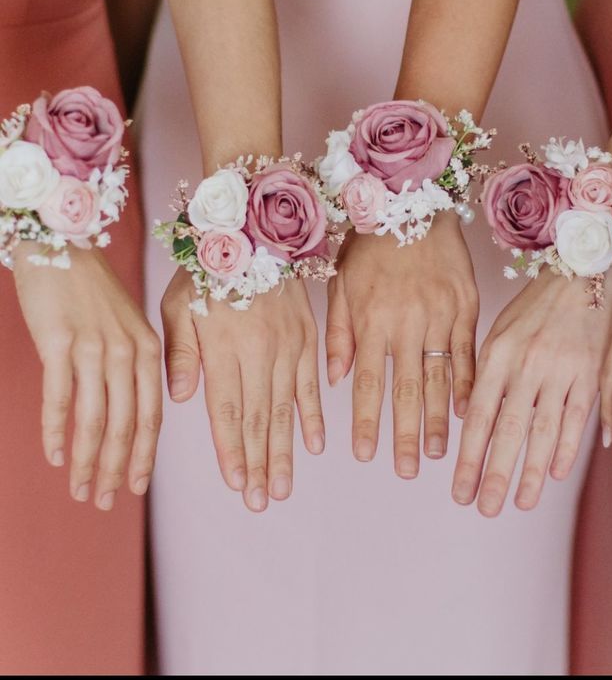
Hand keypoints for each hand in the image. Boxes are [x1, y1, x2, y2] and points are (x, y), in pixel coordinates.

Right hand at [13, 244, 161, 509]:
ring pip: (95, 421)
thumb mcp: (125, 326)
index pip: (152, 416)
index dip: (143, 456)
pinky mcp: (59, 344)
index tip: (135, 488)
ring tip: (80, 490)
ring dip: (88, 461)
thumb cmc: (91, 291)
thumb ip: (131, 367)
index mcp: (147, 350)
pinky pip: (60, 399)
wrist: (61, 246)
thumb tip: (127, 414)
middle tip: (105, 501)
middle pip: (126, 426)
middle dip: (117, 469)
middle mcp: (126, 352)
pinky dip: (57, 432)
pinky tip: (55, 456)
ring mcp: (93, 348)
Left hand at [161, 269, 323, 511]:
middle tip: (261, 500)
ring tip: (282, 486)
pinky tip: (314, 445)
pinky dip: (313, 416)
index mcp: (225, 346)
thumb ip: (181, 351)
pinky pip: (312, 384)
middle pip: (259, 418)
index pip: (228, 410)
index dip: (232, 450)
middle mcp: (261, 351)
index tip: (237, 484)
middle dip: (260, 464)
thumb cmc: (209, 269)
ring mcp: (289, 346)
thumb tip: (183, 397)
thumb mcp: (179, 303)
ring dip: (285, 451)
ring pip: (286, 408)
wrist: (256, 229)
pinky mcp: (309, 337)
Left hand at [325, 212, 477, 477]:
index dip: (365, 421)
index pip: (366, 383)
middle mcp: (406, 323)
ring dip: (440, 418)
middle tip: (408, 471)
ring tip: (440, 453)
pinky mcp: (466, 305)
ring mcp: (440, 315)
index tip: (366, 454)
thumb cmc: (371, 242)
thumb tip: (335, 381)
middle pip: (407, 390)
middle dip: (407, 435)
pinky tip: (469, 410)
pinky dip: (468, 382)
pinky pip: (468, 351)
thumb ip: (339, 333)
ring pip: (439, 377)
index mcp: (371, 319)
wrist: (414, 199)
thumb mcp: (342, 282)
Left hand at [452, 270, 611, 515]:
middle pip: (509, 430)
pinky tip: (556, 474)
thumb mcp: (497, 331)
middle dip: (495, 473)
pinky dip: (567, 446)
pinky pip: (577, 417)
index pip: (479, 415)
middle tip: (483, 508)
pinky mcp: (590, 375)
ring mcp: (561, 371)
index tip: (457, 489)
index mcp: (498, 355)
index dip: (468, 456)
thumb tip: (465, 416)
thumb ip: (482, 373)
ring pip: (543, 430)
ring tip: (520, 504)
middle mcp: (527, 365)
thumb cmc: (532, 307)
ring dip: (531, 472)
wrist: (581, 277)